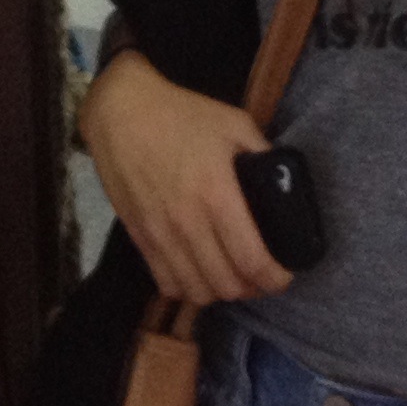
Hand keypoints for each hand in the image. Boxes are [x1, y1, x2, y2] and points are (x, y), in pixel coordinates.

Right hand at [77, 51, 288, 304]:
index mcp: (217, 195)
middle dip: (252, 288)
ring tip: (233, 276)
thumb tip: (283, 180)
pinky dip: (188, 288)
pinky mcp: (140, 239)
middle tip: (262, 274)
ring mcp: (160, 235)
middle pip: (226, 285)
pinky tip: (199, 273)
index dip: (275, 278)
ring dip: (220, 292)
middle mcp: (188, 224)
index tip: (285, 275)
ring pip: (196, 292)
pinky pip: (166, 284)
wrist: (121, 114)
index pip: (252, 260)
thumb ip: (262, 154)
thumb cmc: (182, 114)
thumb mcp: (234, 123)